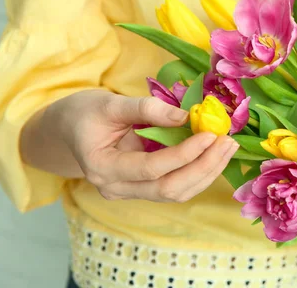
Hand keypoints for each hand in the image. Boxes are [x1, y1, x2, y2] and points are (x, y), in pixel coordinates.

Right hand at [22, 89, 238, 202]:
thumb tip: (185, 116)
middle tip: (228, 142)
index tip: (210, 134)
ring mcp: (129, 192)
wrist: (68, 128)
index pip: (151, 168)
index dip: (184, 153)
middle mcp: (116, 188)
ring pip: (176, 193)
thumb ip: (146, 108)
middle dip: (203, 167)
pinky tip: (215, 155)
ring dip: (207, 172)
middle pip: (169, 189)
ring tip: (228, 147)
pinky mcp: (142, 188)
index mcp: (102, 167)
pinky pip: (175, 187)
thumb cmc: (84, 112)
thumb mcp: (109, 103)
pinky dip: (198, 173)